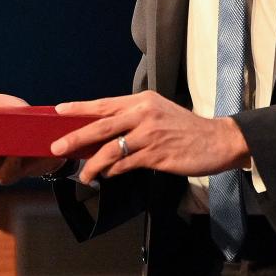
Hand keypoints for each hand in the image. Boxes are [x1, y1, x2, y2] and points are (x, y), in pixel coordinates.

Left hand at [50, 91, 249, 183]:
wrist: (218, 141)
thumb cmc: (185, 128)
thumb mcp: (158, 112)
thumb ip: (133, 118)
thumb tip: (102, 131)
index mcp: (142, 101)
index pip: (104, 104)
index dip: (79, 108)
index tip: (58, 111)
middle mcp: (143, 114)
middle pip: (101, 126)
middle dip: (75, 137)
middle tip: (56, 146)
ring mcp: (149, 135)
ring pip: (111, 150)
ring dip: (93, 164)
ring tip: (83, 174)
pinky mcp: (156, 155)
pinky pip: (126, 164)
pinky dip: (113, 171)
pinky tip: (107, 175)